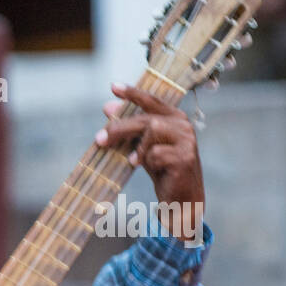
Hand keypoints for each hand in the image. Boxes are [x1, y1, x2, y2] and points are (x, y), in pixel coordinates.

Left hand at [97, 83, 205, 241]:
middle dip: (120, 128)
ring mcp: (187, 140)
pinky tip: (151, 169)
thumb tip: (108, 107)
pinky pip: (155, 153)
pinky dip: (147, 161)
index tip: (113, 86)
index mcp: (174, 117)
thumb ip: (128, 127)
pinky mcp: (185, 157)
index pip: (152, 100)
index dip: (133, 93)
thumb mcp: (141, 146)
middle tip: (99, 139)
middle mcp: (183, 124)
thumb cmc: (161, 169)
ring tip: (134, 161)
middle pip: (146, 118)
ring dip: (137, 147)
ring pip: (152, 130)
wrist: (180, 198)